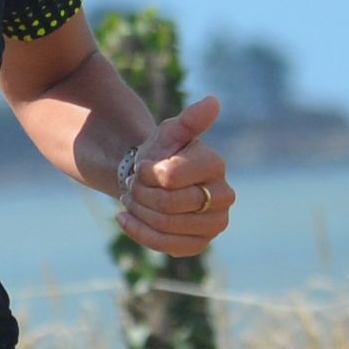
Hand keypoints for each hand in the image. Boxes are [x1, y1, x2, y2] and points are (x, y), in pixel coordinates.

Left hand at [116, 95, 233, 256]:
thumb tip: (212, 102)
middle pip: (167, 205)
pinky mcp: (199, 244)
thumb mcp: (170, 133)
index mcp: (216, 165)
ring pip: (164, 226)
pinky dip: (138, 232)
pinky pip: (165, 246)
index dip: (147, 173)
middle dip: (141, 194)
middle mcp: (224, 197)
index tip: (143, 166)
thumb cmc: (163, 154)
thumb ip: (189, 120)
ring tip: (133, 199)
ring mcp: (214, 224)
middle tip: (134, 185)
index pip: (169, 177)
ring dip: (138, 211)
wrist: (154, 180)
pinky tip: (125, 218)